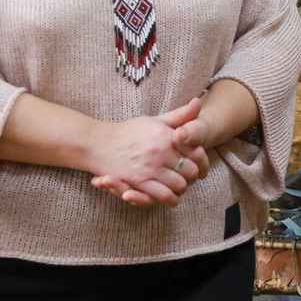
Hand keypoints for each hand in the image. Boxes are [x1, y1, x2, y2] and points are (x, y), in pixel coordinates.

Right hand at [89, 99, 208, 206]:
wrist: (99, 143)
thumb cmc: (129, 131)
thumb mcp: (155, 121)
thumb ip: (179, 116)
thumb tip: (198, 102)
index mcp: (167, 136)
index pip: (197, 152)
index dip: (202, 161)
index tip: (200, 165)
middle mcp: (161, 152)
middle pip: (191, 171)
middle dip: (192, 176)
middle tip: (190, 178)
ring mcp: (150, 168)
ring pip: (179, 185)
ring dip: (181, 188)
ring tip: (180, 186)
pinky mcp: (139, 181)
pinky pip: (163, 195)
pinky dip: (170, 198)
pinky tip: (170, 196)